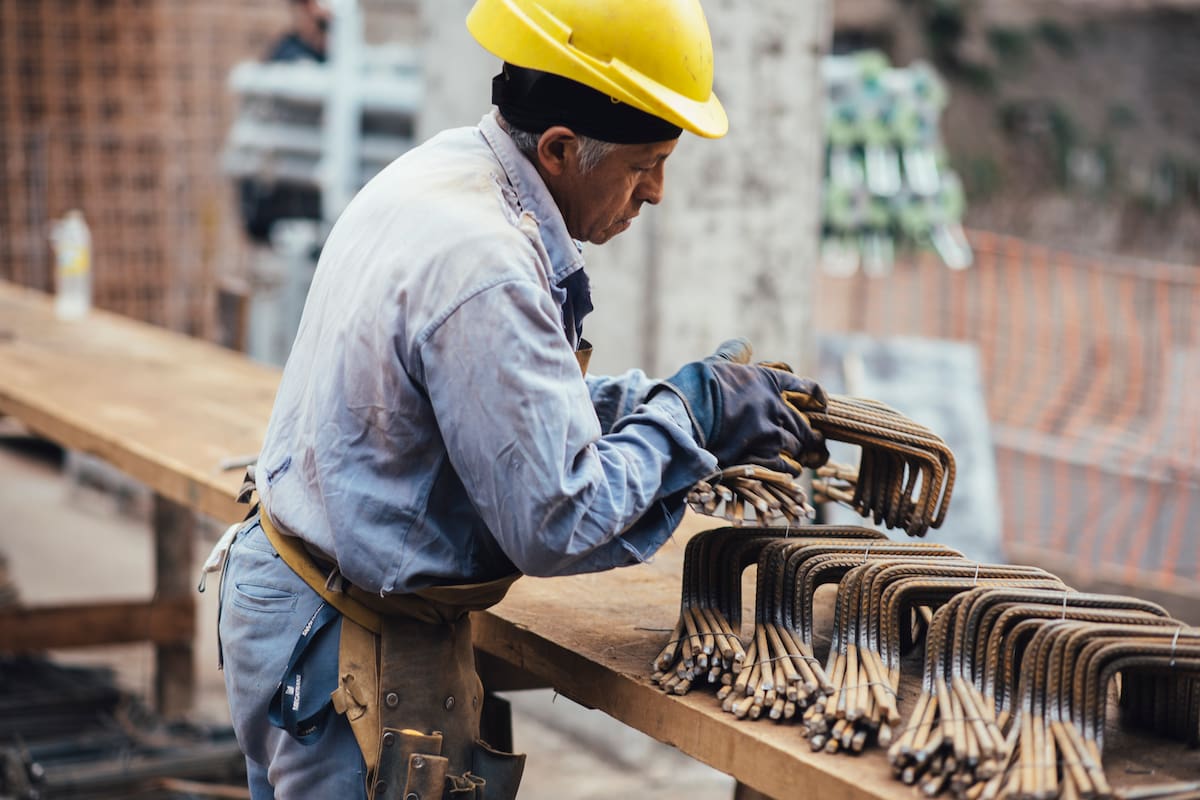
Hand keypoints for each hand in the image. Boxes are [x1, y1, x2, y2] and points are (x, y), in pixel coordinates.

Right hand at [651, 345, 828, 473]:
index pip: (806, 387)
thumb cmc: (696, 387)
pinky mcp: (761, 455)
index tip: (821, 406)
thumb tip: (745, 344)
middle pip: (805, 423)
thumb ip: (733, 354)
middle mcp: (775, 406)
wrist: (685, 415)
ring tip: (803, 459)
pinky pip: (787, 466)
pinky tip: (790, 471)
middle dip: (812, 435)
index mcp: (768, 381)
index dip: (817, 398)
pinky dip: (791, 469)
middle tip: (816, 443)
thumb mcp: (716, 363)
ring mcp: (770, 432)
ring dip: (801, 453)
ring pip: (799, 446)